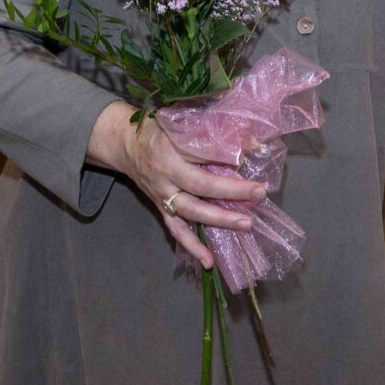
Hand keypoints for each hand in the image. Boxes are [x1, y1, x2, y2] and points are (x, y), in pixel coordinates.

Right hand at [87, 101, 264, 269]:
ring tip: (245, 224)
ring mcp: (162, 195)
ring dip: (219, 219)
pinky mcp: (161, 209)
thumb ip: (213, 132)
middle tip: (259, 193)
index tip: (254, 153)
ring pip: (191, 211)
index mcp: (170, 146)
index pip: (202, 150)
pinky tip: (208, 262)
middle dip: (231, 191)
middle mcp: (166, 173)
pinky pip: (176, 231)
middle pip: (200, 185)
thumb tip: (253, 141)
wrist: (125, 145)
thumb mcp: (181, 122)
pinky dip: (192, 247)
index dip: (228, 153)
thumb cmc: (159, 131)